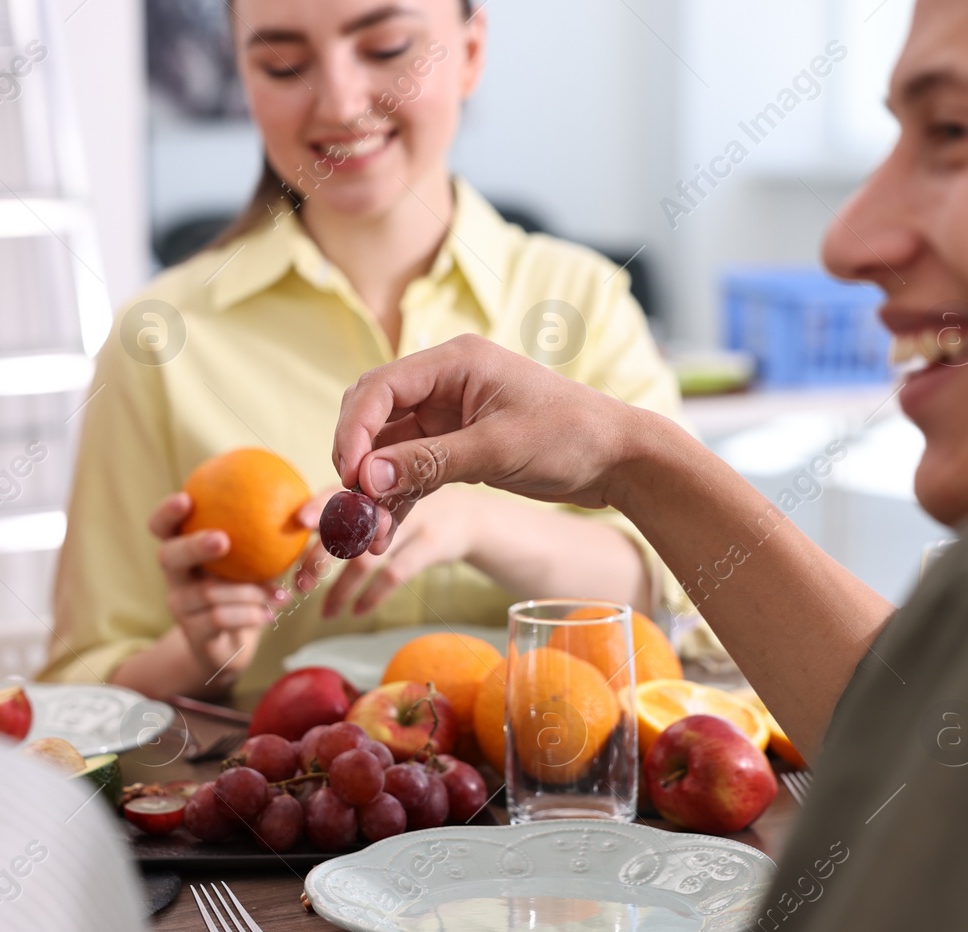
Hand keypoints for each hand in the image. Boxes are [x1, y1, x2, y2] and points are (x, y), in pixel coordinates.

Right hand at [150, 491, 288, 686]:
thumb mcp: (248, 565)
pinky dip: (251, 614)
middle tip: (223, 540)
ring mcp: (180, 606)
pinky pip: (221, 618)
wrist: (231, 644)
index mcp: (184, 552)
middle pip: (169, 556)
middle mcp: (175, 577)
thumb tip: (298, 511)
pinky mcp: (193, 633)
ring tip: (280, 594)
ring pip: (208, 592)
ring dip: (250, 592)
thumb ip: (258, 540)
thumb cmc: (243, 592)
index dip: (167, 512)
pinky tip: (271, 615)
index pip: (162, 527)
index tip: (187, 498)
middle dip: (195, 545)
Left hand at [293, 485, 478, 615]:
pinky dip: (373, 595)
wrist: (471, 518)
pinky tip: (357, 611)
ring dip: (341, 587)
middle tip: (298, 585)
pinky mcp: (433, 542)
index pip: (339, 493)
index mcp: (375, 484)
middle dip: (319, 557)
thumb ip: (352, 513)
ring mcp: (415, 518)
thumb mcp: (387, 504)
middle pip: (347, 526)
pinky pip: (396, 573)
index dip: (318, 506)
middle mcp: (393, 496)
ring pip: (367, 555)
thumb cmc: (413, 513)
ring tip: (324, 611)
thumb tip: (302, 531)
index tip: (298, 523)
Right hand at [333, 336, 631, 551]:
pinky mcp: (457, 445)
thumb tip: (368, 479)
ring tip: (368, 533)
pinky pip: (412, 470)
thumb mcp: (498, 449)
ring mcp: (449, 415)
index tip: (348, 476)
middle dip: (359, 462)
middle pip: (376, 415)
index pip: (381, 388)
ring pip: (390, 450)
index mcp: (455, 362)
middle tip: (352, 506)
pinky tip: (386, 531)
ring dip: (376, 490)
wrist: (618, 458)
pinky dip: (398, 498)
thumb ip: (430, 462)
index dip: (355, 431)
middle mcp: (445, 383)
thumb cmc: (570, 436)